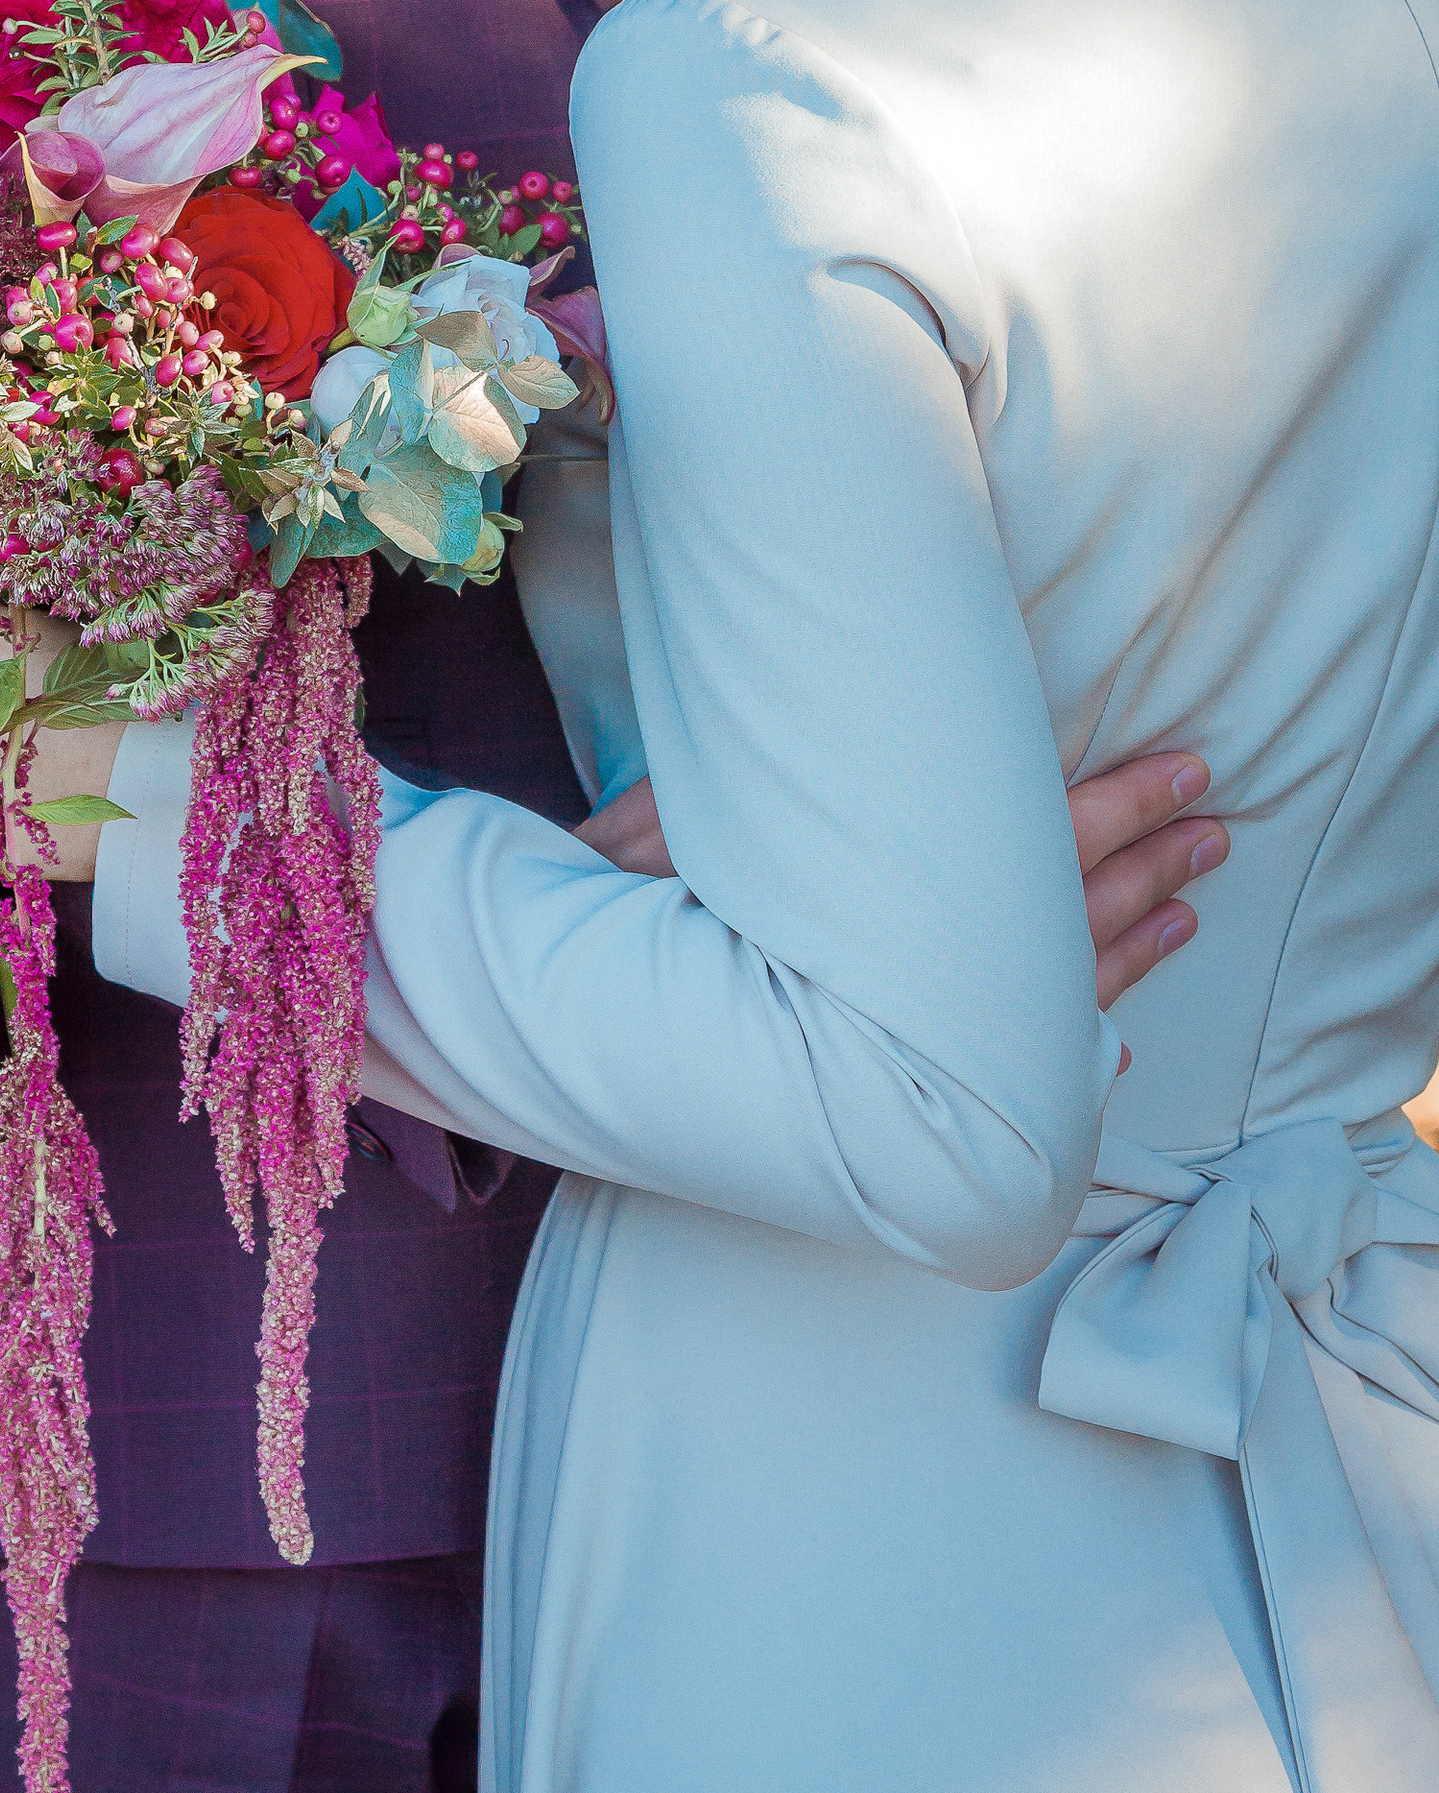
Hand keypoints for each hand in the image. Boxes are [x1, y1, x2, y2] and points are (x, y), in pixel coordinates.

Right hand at [577, 747, 1226, 1016]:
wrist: (579, 1029)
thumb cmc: (620, 911)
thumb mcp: (680, 818)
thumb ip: (780, 786)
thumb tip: (865, 716)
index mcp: (881, 884)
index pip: (1031, 837)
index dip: (1117, 807)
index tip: (1183, 775)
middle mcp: (911, 961)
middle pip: (1063, 905)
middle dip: (1146, 861)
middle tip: (1214, 824)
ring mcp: (910, 1031)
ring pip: (1056, 983)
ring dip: (1129, 938)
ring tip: (1190, 906)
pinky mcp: (893, 1077)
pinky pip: (1012, 1062)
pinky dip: (1072, 1038)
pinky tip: (1110, 1040)